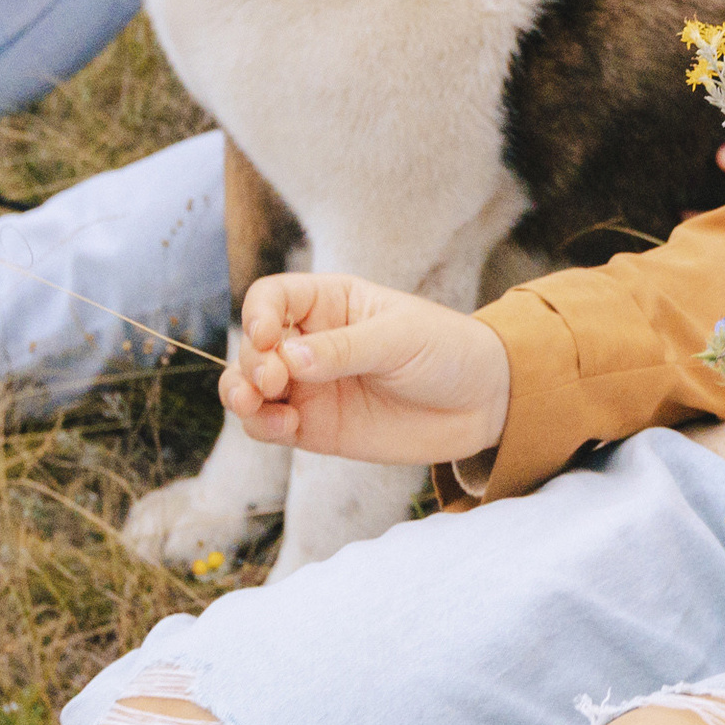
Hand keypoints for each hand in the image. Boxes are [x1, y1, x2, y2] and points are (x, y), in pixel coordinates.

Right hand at [220, 274, 511, 469]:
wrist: (482, 402)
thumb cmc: (447, 351)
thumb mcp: (400, 339)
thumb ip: (345, 349)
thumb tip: (288, 357)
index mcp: (331, 303)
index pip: (272, 298)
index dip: (259, 314)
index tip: (267, 337)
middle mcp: (311, 342)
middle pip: (253, 346)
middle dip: (251, 362)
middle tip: (273, 378)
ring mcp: (310, 386)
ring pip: (250, 388)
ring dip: (241, 395)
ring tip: (258, 405)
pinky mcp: (315, 426)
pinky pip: (269, 425)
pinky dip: (262, 426)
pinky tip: (284, 427)